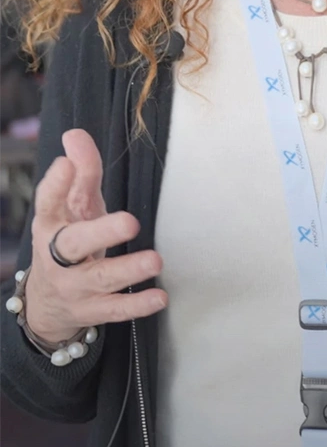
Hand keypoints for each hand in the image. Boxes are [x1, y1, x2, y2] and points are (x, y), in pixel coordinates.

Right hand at [26, 129, 166, 343]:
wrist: (47, 303)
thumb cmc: (69, 241)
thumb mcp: (74, 206)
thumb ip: (82, 172)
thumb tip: (75, 135)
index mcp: (50, 225)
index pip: (47, 202)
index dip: (55, 184)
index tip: (66, 164)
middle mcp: (56, 256)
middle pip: (74, 244)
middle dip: (101, 233)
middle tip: (131, 222)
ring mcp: (73, 286)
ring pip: (99, 279)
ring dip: (128, 270)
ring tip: (155, 260)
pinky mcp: (90, 310)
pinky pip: (114, 309)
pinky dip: (137, 305)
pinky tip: (159, 296)